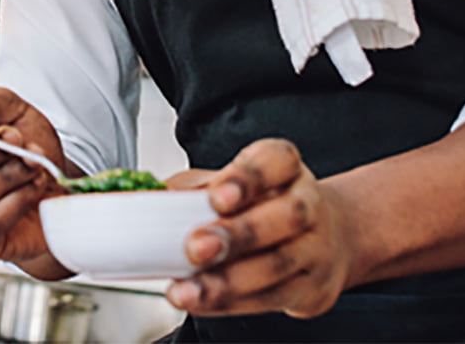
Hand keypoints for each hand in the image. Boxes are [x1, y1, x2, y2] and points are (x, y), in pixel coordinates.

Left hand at [171, 138, 362, 321]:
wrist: (319, 239)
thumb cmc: (258, 205)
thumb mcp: (226, 184)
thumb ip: (191, 190)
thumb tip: (145, 200)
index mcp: (285, 167)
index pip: (276, 161)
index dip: (248, 178)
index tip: (217, 196)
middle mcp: (308, 204)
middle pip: (284, 217)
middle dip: (238, 235)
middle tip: (195, 247)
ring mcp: (317, 248)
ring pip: (278, 265)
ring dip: (229, 281)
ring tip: (188, 289)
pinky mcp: (314, 288)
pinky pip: (274, 298)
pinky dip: (233, 302)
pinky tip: (204, 300)